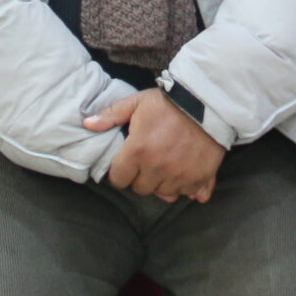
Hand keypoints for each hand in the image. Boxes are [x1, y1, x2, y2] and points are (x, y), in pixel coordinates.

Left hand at [87, 87, 225, 202]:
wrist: (208, 102)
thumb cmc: (168, 102)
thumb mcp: (137, 103)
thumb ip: (110, 115)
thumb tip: (86, 124)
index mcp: (138, 151)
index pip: (119, 179)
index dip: (120, 172)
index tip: (128, 162)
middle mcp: (157, 168)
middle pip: (140, 189)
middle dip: (141, 178)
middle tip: (148, 161)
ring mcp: (179, 175)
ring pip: (163, 193)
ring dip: (163, 182)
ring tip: (167, 165)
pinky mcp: (200, 178)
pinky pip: (189, 194)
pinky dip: (187, 186)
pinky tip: (186, 172)